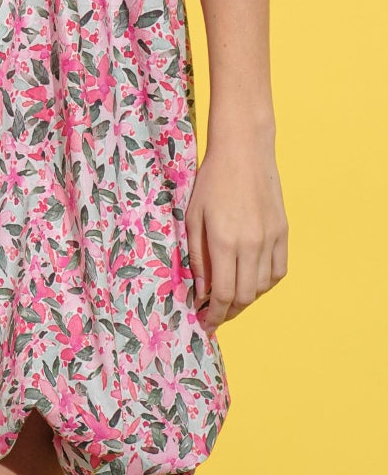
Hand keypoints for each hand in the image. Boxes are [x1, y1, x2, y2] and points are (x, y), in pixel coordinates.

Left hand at [184, 115, 288, 337]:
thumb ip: (197, 257)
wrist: (243, 151)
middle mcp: (251, 244)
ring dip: (247, 299)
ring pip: (263, 286)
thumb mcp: (193, 217)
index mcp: (224, 241)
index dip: (214, 315)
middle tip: (214, 317)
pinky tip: (251, 281)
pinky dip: (265, 283)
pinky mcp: (283, 232)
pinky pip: (278, 270)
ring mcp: (271, 238)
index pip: (224, 294)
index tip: (205, 323)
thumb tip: (201, 291)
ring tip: (230, 299)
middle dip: (229, 313)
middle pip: (245, 296)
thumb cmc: (211, 180)